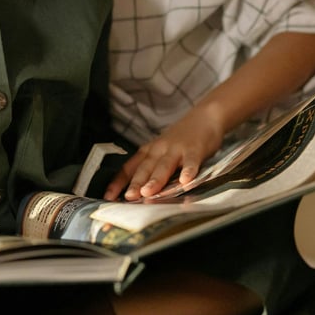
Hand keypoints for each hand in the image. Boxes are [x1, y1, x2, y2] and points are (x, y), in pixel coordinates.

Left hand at [103, 110, 224, 200]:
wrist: (205, 116)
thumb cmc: (182, 138)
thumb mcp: (161, 150)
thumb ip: (151, 168)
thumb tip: (136, 192)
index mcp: (150, 151)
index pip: (130, 167)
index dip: (118, 182)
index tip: (109, 196)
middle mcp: (160, 149)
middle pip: (145, 168)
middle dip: (136, 183)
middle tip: (129, 197)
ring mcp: (177, 149)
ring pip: (164, 166)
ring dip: (155, 179)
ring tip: (148, 192)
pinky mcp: (195, 150)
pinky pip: (191, 162)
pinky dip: (188, 171)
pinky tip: (185, 180)